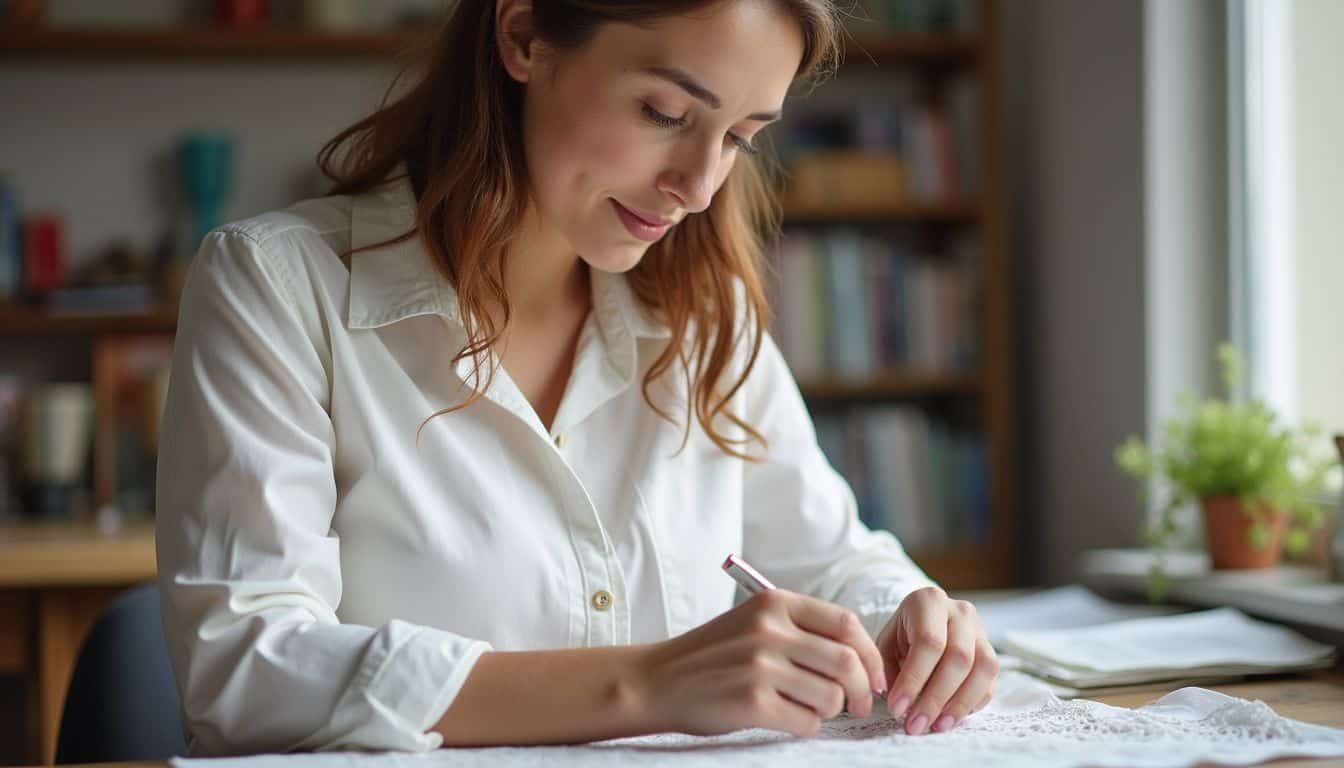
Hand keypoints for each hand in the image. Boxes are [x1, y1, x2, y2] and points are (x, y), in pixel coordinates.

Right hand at [637, 590, 886, 737]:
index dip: (870, 654)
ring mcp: (760, 666)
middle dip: (862, 690)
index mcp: (774, 603)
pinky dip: (806, 727)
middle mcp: (769, 630)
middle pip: (847, 662)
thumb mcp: (753, 622)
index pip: (846, 623)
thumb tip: (861, 658)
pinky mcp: (752, 702)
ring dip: (830, 711)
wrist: (656, 680)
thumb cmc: (712, 656)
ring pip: (831, 696)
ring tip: (808, 709)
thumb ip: (800, 629)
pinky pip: (807, 722)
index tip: (874, 676)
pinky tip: (787, 720)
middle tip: (858, 705)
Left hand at [877, 586, 998, 734]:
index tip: (897, 708)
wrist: (925, 620)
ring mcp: (981, 631)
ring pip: (982, 669)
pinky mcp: (991, 652)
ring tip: (936, 727)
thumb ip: (884, 667)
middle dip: (936, 698)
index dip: (914, 679)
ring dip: (959, 704)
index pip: (928, 642)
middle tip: (916, 724)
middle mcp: (961, 612)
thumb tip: (890, 696)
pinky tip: (951, 718)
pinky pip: (991, 681)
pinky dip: (973, 703)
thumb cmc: (902, 633)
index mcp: (929, 601)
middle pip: (958, 658)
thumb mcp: (885, 642)